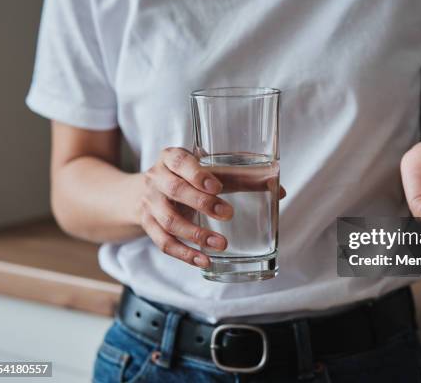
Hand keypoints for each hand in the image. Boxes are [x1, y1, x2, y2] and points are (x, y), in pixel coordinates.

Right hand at [139, 147, 233, 267]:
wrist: (141, 192)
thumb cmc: (184, 178)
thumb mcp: (204, 171)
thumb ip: (240, 178)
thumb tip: (279, 190)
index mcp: (171, 158)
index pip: (179, 161)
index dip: (197, 174)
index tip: (217, 186)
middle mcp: (156, 178)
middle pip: (176, 191)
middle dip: (202, 203)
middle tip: (228, 214)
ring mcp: (150, 204)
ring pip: (169, 221)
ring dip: (196, 235)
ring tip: (222, 244)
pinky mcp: (149, 226)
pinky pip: (164, 243)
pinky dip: (185, 254)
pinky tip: (204, 261)